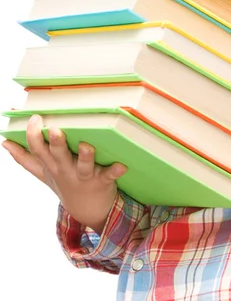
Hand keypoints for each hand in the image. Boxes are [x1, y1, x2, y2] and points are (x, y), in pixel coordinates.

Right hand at [2, 114, 126, 233]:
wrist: (87, 210)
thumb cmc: (64, 183)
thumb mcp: (42, 172)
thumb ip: (25, 158)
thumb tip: (4, 142)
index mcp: (51, 165)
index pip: (37, 150)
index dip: (34, 134)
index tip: (36, 118)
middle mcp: (65, 170)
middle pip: (58, 156)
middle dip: (56, 143)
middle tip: (56, 129)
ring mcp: (84, 177)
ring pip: (83, 166)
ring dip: (85, 156)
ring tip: (85, 145)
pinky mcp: (102, 181)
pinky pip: (109, 176)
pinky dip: (114, 171)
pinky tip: (121, 165)